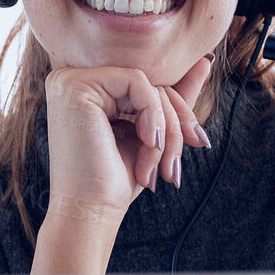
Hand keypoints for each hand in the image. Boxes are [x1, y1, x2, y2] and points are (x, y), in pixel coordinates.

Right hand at [31, 55, 213, 274]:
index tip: (197, 142)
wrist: (91, 212)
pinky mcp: (77, 85)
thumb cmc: (114, 180)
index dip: (176, 112)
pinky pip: (138, 83)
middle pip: (148, 83)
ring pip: (147, 84)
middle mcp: (71, 80)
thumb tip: (204, 62)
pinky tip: (148, 144)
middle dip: (175, 123)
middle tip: (177, 164)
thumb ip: (172, 98)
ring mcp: (70, 80)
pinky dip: (153, 117)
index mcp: (84, 90)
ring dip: (166, 128)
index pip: (145, 85)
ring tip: (161, 166)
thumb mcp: (150, 134)